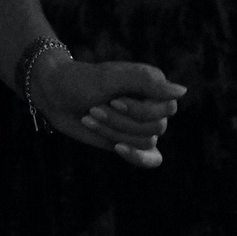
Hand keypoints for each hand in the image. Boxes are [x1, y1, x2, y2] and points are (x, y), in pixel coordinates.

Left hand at [33, 53, 186, 168]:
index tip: (113, 100)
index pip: (167, 108)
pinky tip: (118, 149)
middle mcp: (152, 105)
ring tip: (90, 117)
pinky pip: (151, 158)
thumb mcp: (109, 78)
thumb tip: (182, 91)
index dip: (140, 110)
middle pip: (155, 128)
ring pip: (144, 142)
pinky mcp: (129, 140)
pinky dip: (138, 158)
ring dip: (113, 132)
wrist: (53, 95)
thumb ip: (145, 82)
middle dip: (120, 122)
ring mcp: (141, 124)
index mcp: (152, 85)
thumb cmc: (80, 81)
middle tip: (94, 108)